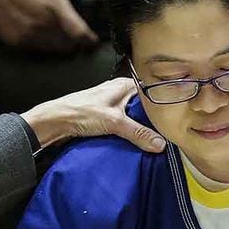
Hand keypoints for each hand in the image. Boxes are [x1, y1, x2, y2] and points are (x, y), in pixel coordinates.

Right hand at [0, 0, 98, 51]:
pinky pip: (35, 50)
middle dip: (74, 42)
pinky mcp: (14, 40)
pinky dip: (41, 45)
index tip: (93, 40)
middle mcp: (42, 23)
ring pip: (52, 50)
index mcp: (55, 6)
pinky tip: (39, 34)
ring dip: (58, 45)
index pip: (79, 33)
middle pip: (67, 45)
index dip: (89, 40)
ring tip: (58, 35)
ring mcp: (27, 34)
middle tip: (75, 37)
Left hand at [22, 77, 165, 152]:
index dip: (162, 103)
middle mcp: (119, 93)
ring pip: (133, 116)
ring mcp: (111, 106)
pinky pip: (123, 125)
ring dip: (140, 128)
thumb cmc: (80, 112)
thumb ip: (138, 132)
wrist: (54, 122)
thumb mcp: (114, 122)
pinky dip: (129, 133)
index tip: (175, 117)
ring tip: (154, 140)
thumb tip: (160, 144)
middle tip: (167, 133)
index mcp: (123, 85)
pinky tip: (136, 143)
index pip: (150, 91)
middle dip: (152, 119)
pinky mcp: (104, 119)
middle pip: (142, 106)